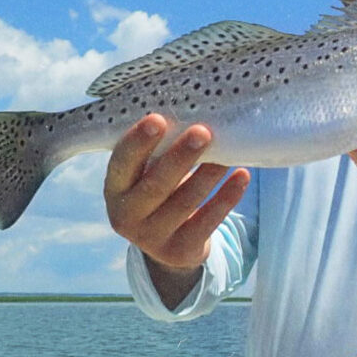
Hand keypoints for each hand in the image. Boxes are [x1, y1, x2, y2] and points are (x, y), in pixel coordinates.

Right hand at [104, 114, 249, 306]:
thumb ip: (157, 148)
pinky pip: (207, 222)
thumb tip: (191, 105)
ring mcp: (151, 238)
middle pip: (155, 185)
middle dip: (180, 157)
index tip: (157, 119)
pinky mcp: (179, 251)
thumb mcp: (148, 172)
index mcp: (115, 189)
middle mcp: (126, 216)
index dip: (137, 142)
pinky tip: (242, 176)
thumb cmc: (160, 188)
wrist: (170, 243)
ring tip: (228, 153)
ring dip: (208, 175)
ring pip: (184, 203)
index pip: (121, 163)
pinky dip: (226, 197)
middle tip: (203, 131)